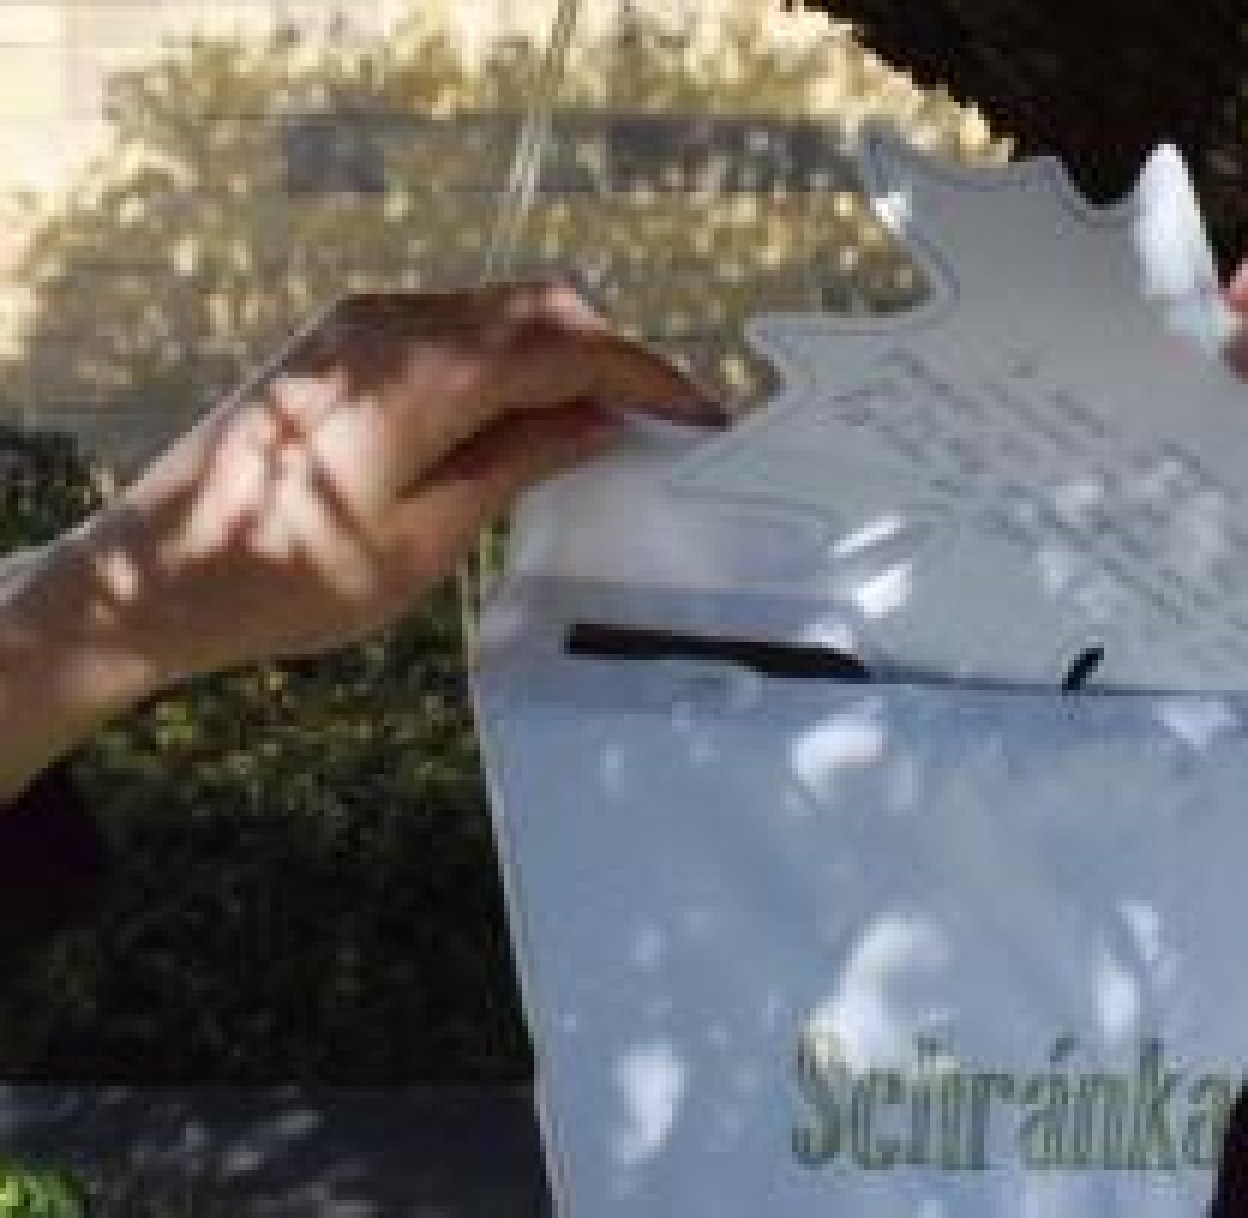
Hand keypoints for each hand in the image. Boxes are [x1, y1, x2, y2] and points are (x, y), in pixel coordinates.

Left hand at [0, 281, 716, 797]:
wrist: (155, 577)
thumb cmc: (289, 578)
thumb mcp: (427, 537)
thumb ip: (521, 460)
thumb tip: (602, 420)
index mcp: (422, 376)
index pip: (568, 350)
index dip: (647, 378)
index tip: (705, 415)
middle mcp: (392, 325)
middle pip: (539, 308)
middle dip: (613, 355)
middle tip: (662, 421)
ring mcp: (360, 326)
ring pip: (498, 309)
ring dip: (562, 353)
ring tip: (604, 423)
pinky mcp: (339, 341)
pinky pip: (452, 325)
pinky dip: (507, 356)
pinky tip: (525, 414)